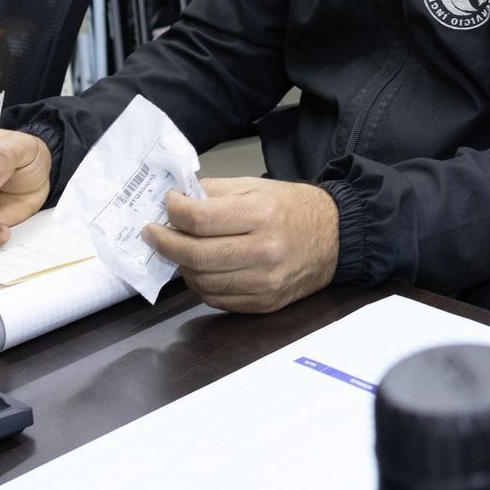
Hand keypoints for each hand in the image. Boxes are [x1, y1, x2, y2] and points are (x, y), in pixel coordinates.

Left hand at [143, 177, 337, 313]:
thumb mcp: (257, 186)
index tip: (166, 205)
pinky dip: (200, 285)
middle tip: (153, 233)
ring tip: (178, 250)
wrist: (336, 237)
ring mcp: (265, 282)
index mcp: (261, 214)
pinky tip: (199, 269)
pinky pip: (217, 299)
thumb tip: (178, 199)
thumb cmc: (294, 208)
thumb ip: (216, 192)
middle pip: (196, 255)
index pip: (201, 219)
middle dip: (165, 243)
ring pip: (202, 282)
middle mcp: (264, 251)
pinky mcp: (264, 303)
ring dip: (181, 266)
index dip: (174, 213)